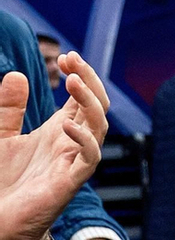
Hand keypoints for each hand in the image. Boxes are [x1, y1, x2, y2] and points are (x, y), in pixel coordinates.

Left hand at [0, 54, 109, 239]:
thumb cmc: (1, 183)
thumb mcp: (0, 136)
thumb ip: (9, 108)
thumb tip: (18, 75)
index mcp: (59, 131)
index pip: (82, 97)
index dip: (80, 74)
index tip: (66, 57)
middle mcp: (71, 143)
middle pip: (96, 105)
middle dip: (89, 80)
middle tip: (71, 61)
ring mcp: (73, 162)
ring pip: (99, 127)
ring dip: (90, 103)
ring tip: (72, 82)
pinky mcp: (69, 182)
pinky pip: (89, 158)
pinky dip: (84, 140)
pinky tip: (67, 125)